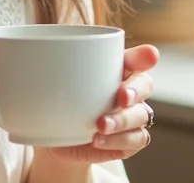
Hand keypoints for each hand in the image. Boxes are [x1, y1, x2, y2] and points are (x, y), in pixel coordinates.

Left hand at [41, 43, 159, 165]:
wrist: (58, 139)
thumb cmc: (61, 101)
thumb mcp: (58, 81)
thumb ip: (60, 66)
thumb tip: (44, 52)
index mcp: (114, 69)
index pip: (135, 57)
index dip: (144, 56)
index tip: (149, 55)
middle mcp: (128, 89)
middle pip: (146, 84)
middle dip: (136, 89)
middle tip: (120, 96)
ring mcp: (132, 115)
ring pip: (142, 114)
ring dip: (122, 120)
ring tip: (99, 125)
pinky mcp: (130, 140)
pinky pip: (137, 139)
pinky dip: (119, 140)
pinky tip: (98, 139)